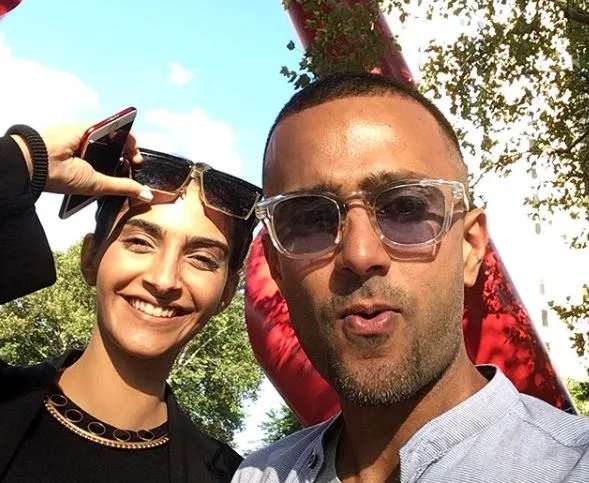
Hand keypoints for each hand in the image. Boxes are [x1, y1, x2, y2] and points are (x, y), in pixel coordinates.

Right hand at [13, 124, 152, 200]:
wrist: (41, 161)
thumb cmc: (61, 176)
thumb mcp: (99, 185)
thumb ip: (123, 187)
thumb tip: (146, 194)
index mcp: (93, 167)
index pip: (116, 164)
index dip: (129, 164)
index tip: (135, 168)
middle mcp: (92, 152)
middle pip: (120, 149)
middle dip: (132, 154)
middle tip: (137, 161)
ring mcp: (91, 139)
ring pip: (118, 137)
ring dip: (131, 144)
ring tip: (134, 154)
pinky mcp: (89, 127)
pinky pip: (111, 126)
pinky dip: (124, 131)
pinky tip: (130, 141)